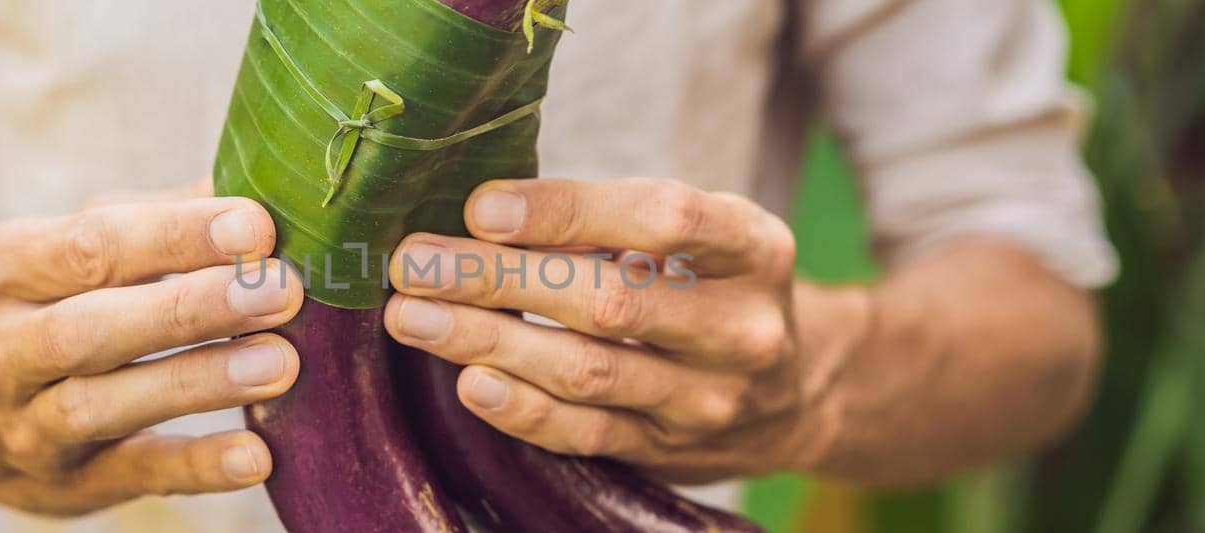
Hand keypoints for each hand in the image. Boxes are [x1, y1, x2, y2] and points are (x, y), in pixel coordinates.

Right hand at [0, 184, 303, 514]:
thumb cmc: (44, 309)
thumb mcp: (73, 252)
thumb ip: (159, 220)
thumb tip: (262, 182)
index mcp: (4, 265)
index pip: (94, 243)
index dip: (178, 234)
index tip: (257, 224)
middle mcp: (1, 346)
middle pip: (95, 325)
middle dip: (193, 306)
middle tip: (280, 289)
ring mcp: (25, 423)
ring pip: (107, 402)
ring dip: (199, 381)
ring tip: (280, 363)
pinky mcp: (65, 483)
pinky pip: (134, 473)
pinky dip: (196, 466)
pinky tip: (255, 456)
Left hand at [385, 178, 841, 481]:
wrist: (791, 395)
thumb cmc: (711, 287)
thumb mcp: (697, 235)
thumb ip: (610, 220)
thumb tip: (480, 214)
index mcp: (754, 248)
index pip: (662, 220)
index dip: (565, 212)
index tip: (479, 208)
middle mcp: (741, 327)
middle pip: (609, 300)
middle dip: (498, 278)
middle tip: (415, 263)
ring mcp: (709, 400)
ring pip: (588, 370)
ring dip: (488, 341)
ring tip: (413, 317)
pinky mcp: (672, 452)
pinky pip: (587, 434)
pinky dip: (523, 409)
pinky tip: (469, 381)